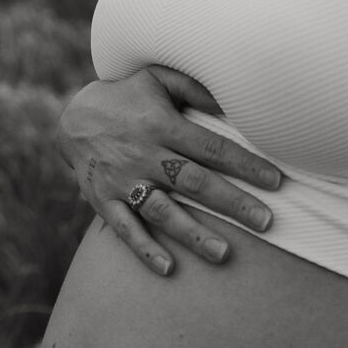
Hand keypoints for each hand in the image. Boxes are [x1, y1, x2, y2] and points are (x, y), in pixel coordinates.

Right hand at [55, 65, 282, 274]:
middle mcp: (143, 154)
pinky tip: (168, 268)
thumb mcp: (158, 78)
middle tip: (265, 222)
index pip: (211, 147)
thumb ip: (195, 89)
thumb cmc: (128, 97)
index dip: (244, 164)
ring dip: (193, 233)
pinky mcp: (103, 200)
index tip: (276, 181)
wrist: (72, 116)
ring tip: (224, 254)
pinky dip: (145, 249)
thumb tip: (234, 101)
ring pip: (162, 210)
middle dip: (232, 202)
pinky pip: (124, 228)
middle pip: (194, 182)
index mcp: (161, 124)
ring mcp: (122, 180)